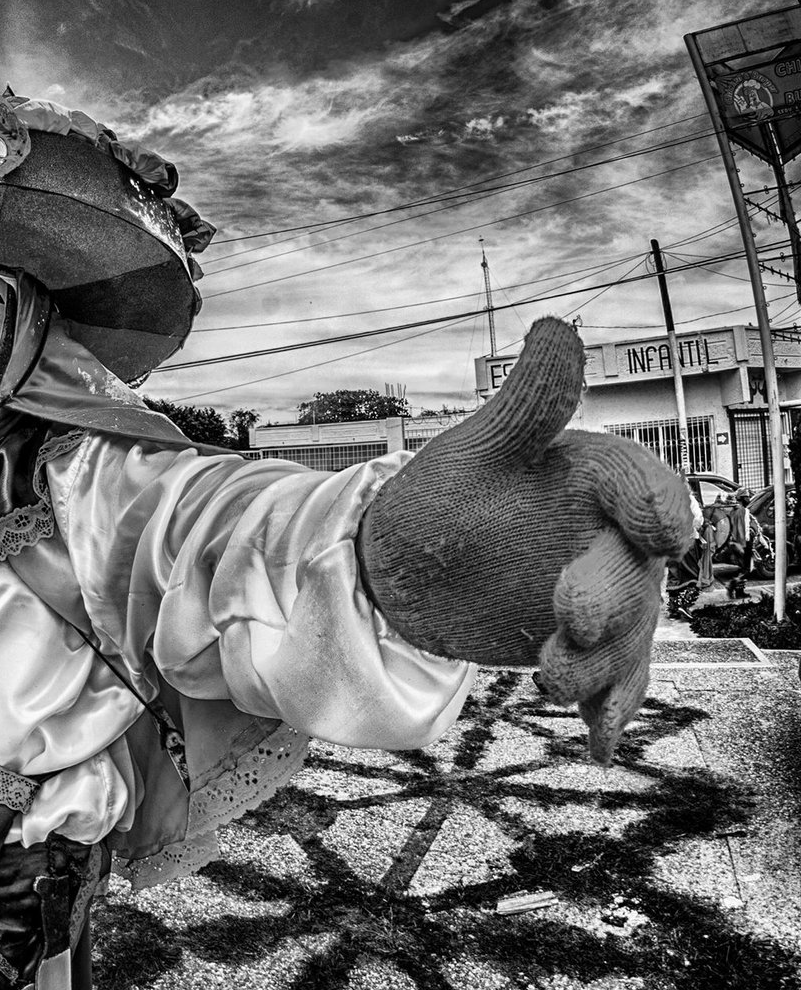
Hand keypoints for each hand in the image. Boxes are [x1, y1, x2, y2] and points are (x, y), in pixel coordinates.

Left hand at [358, 318, 692, 763]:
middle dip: (611, 595)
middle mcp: (609, 536)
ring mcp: (601, 594)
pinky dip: (609, 709)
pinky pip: (612, 679)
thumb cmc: (445, 493)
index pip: (638, 483)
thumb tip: (558, 325)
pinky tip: (598, 741)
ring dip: (603, 662)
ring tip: (554, 681)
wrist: (405, 564)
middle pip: (633, 568)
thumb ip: (527, 402)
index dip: (653, 504)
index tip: (659, 530)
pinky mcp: (585, 647)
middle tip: (569, 615)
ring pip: (627, 633)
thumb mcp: (477, 449)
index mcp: (592, 476)